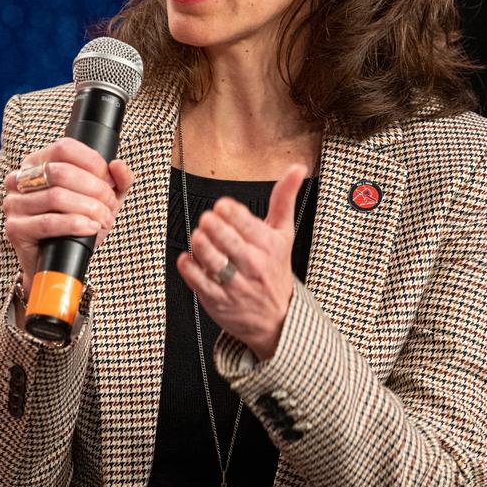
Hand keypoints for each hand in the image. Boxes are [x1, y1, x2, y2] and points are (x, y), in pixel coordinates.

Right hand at [2, 137, 135, 295]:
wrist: (59, 263)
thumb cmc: (78, 224)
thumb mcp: (102, 199)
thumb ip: (117, 180)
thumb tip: (118, 165)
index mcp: (37, 162)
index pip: (64, 147)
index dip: (93, 162)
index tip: (110, 181)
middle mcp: (20, 179)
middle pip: (62, 172)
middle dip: (95, 189)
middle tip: (110, 206)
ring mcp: (14, 203)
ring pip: (56, 197)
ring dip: (88, 208)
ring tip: (103, 220)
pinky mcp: (14, 228)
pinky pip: (48, 222)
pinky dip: (75, 224)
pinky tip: (90, 228)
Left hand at [176, 163, 307, 360]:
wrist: (277, 318)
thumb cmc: (275, 269)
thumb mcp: (284, 233)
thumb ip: (284, 198)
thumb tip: (297, 168)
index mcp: (268, 244)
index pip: (245, 221)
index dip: (228, 210)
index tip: (222, 206)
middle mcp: (252, 264)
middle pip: (225, 238)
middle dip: (211, 224)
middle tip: (207, 219)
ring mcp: (234, 284)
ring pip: (210, 258)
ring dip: (199, 243)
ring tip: (199, 236)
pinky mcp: (218, 300)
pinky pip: (197, 280)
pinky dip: (189, 266)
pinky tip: (189, 258)